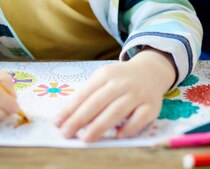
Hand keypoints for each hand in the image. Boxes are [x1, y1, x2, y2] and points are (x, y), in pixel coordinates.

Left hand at [54, 49, 175, 141]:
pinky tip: (117, 135)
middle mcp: (122, 83)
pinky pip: (139, 119)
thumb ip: (89, 95)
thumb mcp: (103, 79)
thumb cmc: (120, 79)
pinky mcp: (152, 106)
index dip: (70, 108)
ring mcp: (138, 94)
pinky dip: (128, 128)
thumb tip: (69, 117)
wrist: (151, 71)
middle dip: (80, 118)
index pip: (85, 93)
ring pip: (117, 111)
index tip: (58, 122)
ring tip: (86, 138)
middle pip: (98, 101)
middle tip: (66, 132)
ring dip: (100, 126)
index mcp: (106, 74)